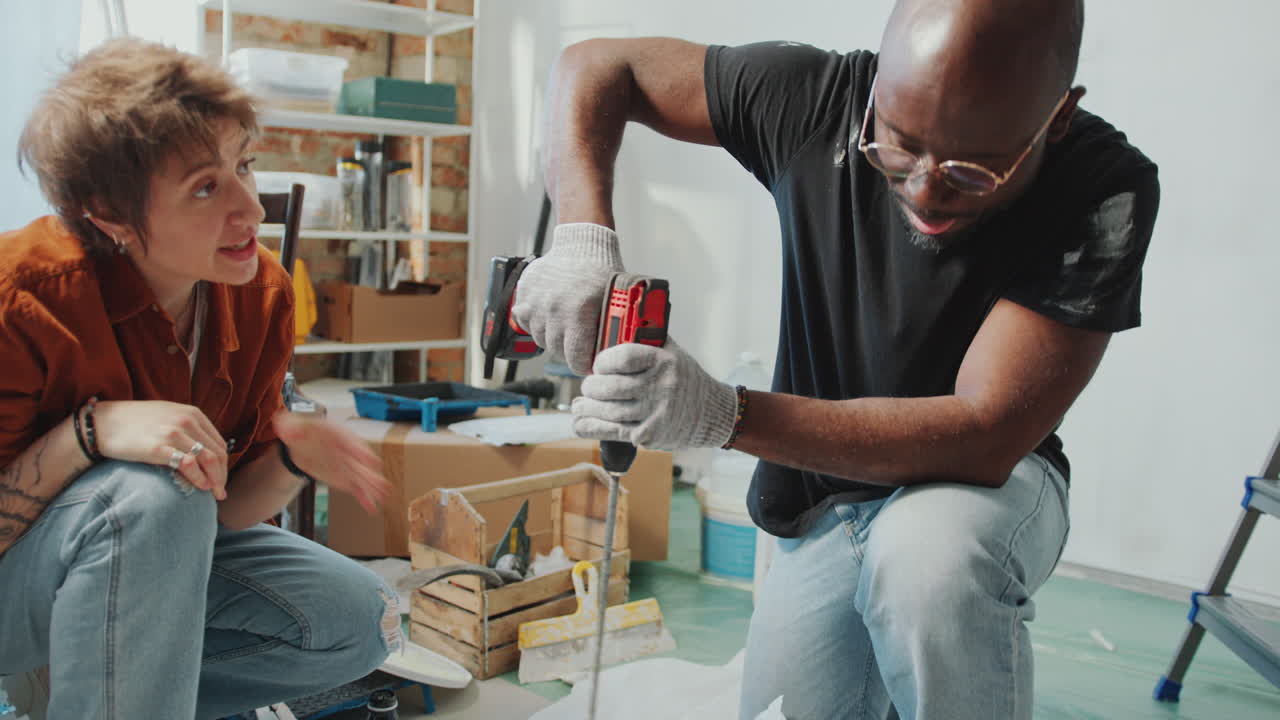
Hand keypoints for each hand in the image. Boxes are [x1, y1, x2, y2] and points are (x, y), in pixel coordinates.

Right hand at [94, 400, 228, 498]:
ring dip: (214, 480)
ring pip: (207, 459)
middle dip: (221, 476)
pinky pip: (188, 464)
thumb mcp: (168, 417)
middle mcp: (186, 421)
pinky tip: (199, 487)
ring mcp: (172, 433)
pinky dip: (198, 478)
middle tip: (220, 493)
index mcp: (192, 414)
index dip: (224, 465)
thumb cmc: (135, 423)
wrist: (102, 423)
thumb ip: (188, 429)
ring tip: (213, 494)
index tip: (221, 480)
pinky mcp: (158, 447)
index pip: (218, 444)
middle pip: (216, 454)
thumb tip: (205, 452)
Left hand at [273, 413, 389, 513]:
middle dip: (370, 473)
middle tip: (382, 483)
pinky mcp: (345, 477)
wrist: (303, 443)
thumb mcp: (290, 426)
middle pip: (360, 461)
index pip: (349, 441)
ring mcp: (347, 464)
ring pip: (361, 476)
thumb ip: (287, 426)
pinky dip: (363, 497)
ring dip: (372, 486)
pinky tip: (371, 507)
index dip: (359, 451)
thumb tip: (281, 425)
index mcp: (335, 434)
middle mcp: (346, 449)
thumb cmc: (299, 432)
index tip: (370, 460)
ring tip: (384, 496)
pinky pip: (356, 488)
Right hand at [512, 223, 624, 374]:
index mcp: (578, 312)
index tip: (588, 365)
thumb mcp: (615, 300)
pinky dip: (537, 325)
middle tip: (579, 347)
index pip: (576, 357)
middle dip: (569, 353)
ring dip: (553, 339)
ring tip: (566, 329)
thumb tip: (615, 356)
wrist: (580, 244)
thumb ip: (613, 330)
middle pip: (557, 351)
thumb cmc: (601, 272)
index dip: (583, 365)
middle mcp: (553, 309)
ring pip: (541, 339)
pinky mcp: (523, 296)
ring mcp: (535, 303)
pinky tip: (551, 317)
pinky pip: (526, 324)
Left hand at [572, 340, 738, 449]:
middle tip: (587, 386)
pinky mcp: (649, 435)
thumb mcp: (672, 353)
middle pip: (610, 387)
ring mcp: (655, 413)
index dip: (602, 362)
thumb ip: (646, 340)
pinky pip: (611, 431)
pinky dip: (590, 427)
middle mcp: (661, 387)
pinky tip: (580, 422)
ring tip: (580, 404)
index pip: (622, 357)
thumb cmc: (686, 380)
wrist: (712, 414)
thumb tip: (613, 327)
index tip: (597, 366)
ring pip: (607, 410)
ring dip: (586, 408)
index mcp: (664, 361)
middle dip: (591, 387)